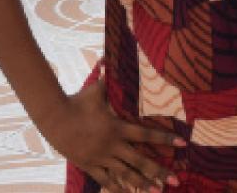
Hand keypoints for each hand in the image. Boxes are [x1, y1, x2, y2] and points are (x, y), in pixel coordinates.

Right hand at [38, 81, 179, 192]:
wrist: (54, 118)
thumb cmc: (76, 102)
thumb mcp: (94, 90)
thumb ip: (105, 77)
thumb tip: (108, 56)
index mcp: (117, 127)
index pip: (146, 134)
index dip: (165, 139)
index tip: (183, 144)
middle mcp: (112, 145)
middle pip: (140, 160)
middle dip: (159, 171)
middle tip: (176, 182)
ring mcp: (101, 157)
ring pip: (126, 173)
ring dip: (142, 183)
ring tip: (156, 191)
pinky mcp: (90, 165)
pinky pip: (106, 179)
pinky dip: (117, 187)